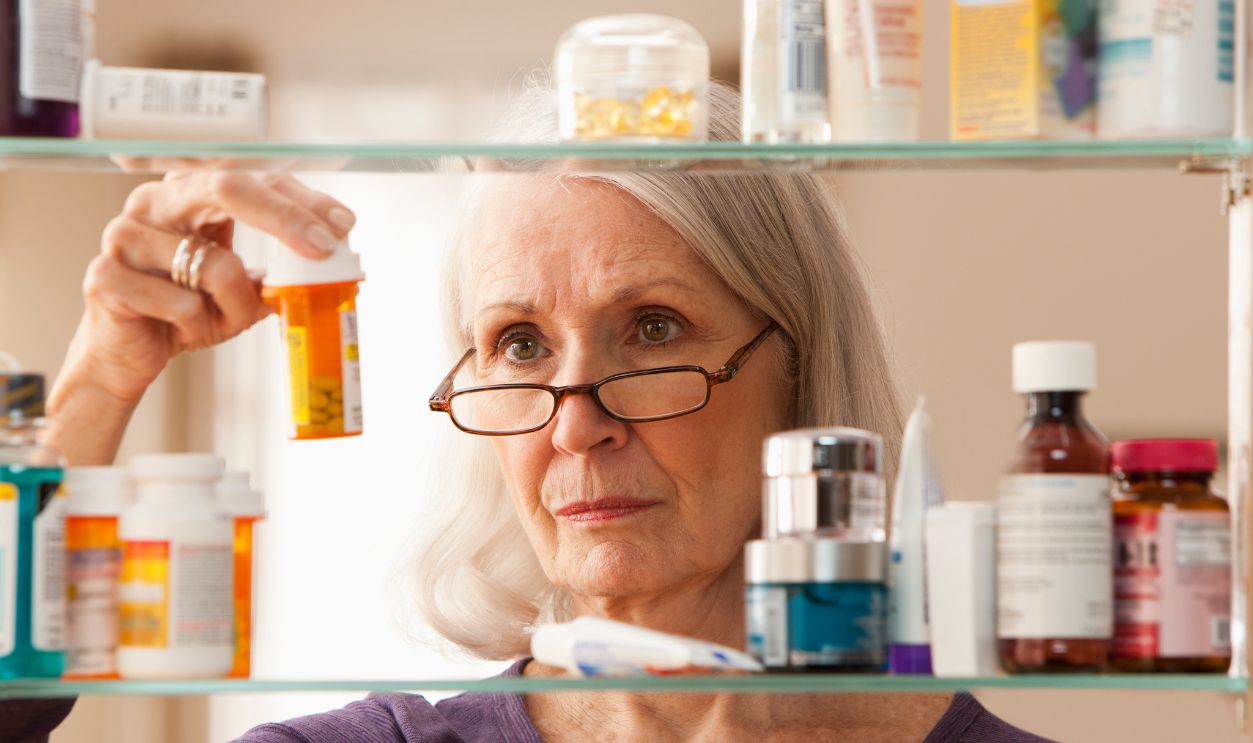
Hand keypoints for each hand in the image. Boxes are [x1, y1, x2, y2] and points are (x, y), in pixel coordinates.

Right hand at [46, 172, 354, 463]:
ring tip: (213, 319)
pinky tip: (178, 329)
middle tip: (323, 248)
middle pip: (226, 187)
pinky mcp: (105, 276)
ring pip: (213, 264)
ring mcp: (124, 235)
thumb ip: (280, 276)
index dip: (301, 200)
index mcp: (189, 195)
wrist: (127, 355)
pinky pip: (180, 303)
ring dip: (233, 305)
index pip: (254, 180)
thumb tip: (341, 269)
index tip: (342, 224)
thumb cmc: (184, 314)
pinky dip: (195, 326)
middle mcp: (154, 203)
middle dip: (284, 218)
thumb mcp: (242, 293)